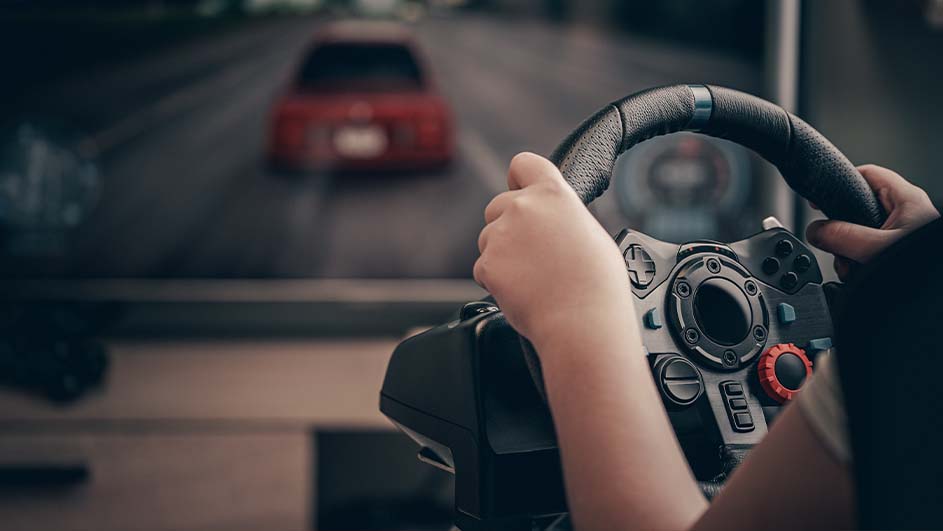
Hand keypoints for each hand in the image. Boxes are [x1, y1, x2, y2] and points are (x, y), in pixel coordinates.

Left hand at [474, 152, 634, 353]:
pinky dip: (497, 280)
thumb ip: (561, 216)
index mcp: (553, 194)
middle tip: (531, 252)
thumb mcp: (590, 232)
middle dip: (507, 225)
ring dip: (502, 254)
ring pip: (488, 238)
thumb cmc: (596, 284)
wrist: (582, 321)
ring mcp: (500, 236)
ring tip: (533, 277)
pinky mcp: (487, 264)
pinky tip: (524, 290)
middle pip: (497, 205)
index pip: (522, 163)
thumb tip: (551, 221)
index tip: (520, 190)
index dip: (518, 178)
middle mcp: (522, 208)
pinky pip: (484, 267)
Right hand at [806, 164, 938, 279]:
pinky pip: (870, 252)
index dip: (840, 183)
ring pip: (862, 234)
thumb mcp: (877, 248)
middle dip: (841, 232)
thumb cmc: (928, 267)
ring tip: (851, 266)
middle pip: (858, 209)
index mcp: (906, 199)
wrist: (940, 297)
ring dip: (849, 253)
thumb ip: (842, 237)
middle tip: (836, 244)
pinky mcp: (899, 253)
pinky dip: (859, 263)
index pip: (866, 175)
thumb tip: (815, 231)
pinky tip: (859, 273)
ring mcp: (902, 234)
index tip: (819, 199)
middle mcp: (905, 214)